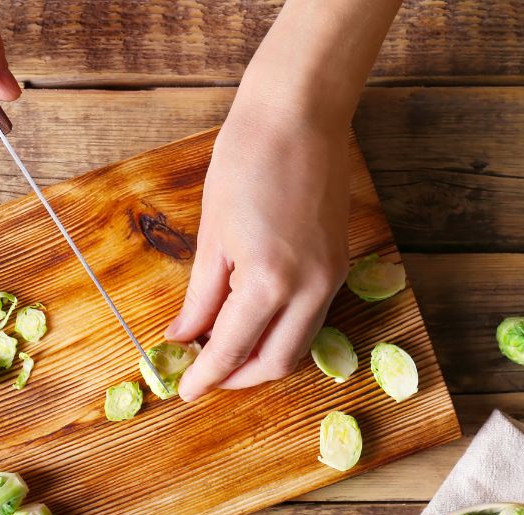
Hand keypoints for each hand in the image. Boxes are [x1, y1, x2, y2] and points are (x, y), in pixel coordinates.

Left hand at [167, 101, 351, 400]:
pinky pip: (311, 318)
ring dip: (263, 358)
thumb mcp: (213, 234)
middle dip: (238, 378)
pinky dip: (282, 332)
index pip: (233, 350)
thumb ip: (201, 296)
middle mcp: (309, 289)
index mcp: (269, 281)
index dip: (206, 376)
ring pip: (299, 346)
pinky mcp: (340, 266)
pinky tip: (255, 321)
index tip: (185, 390)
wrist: (299, 115)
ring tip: (227, 351)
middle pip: (276, 363)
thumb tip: (183, 336)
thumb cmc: (247, 160)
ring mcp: (331, 279)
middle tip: (205, 375)